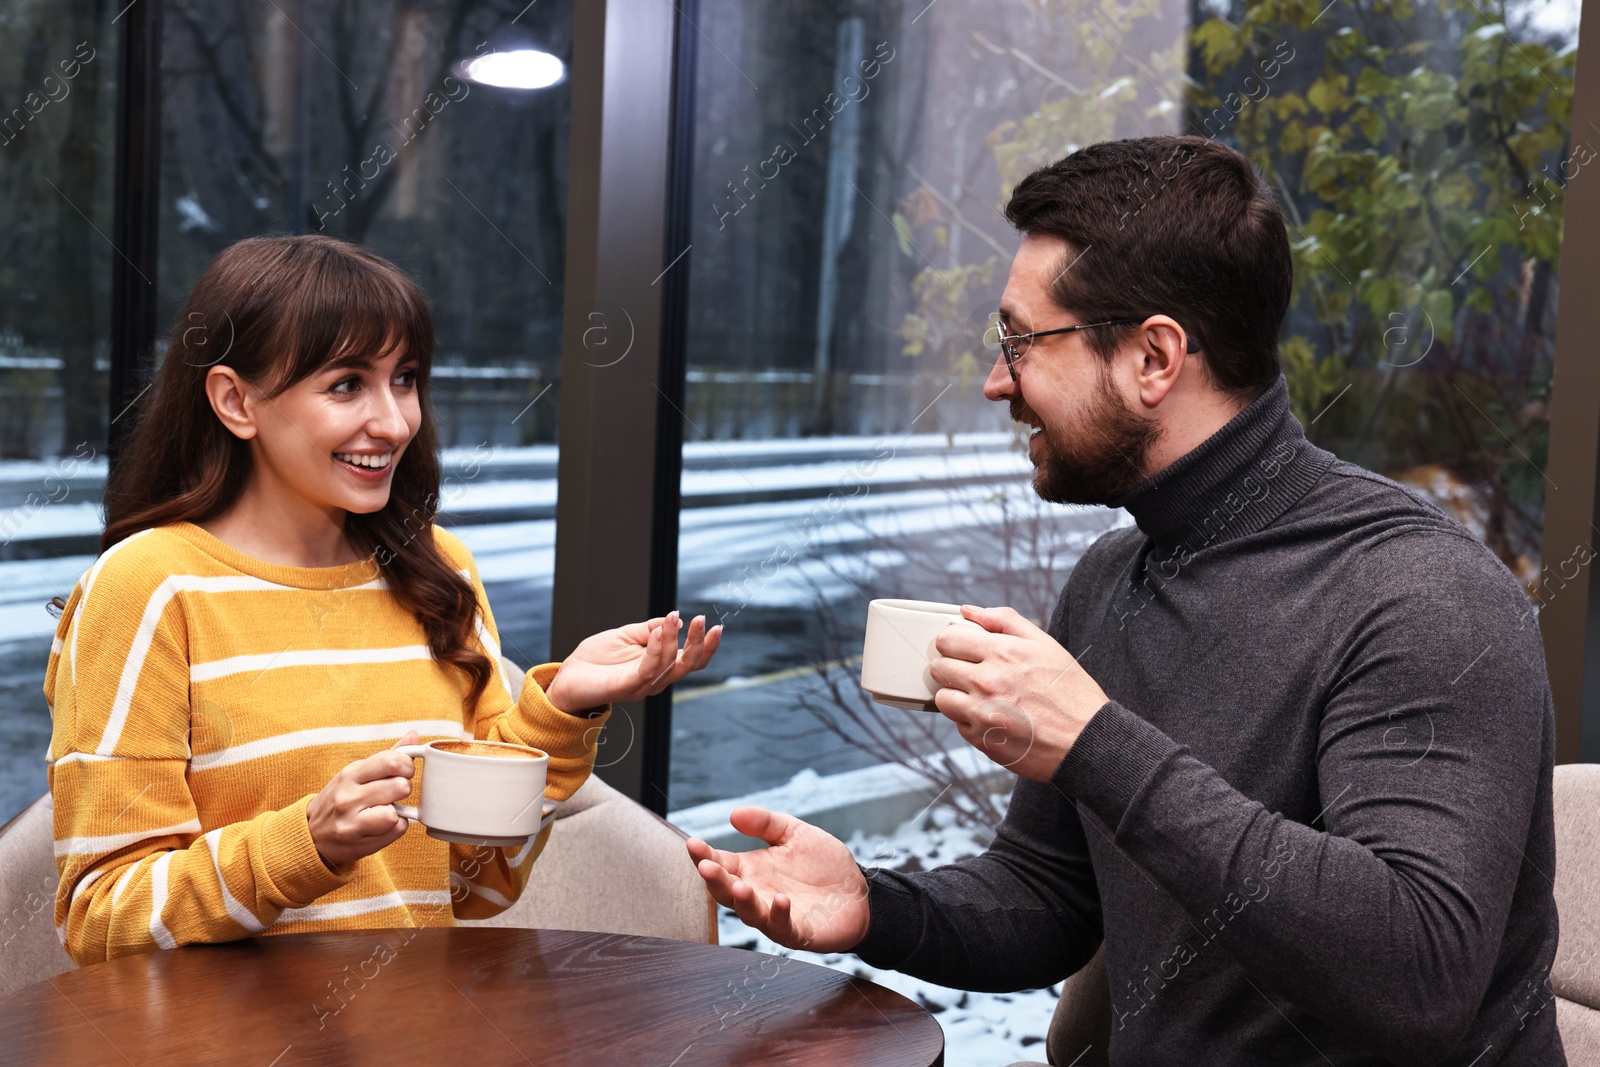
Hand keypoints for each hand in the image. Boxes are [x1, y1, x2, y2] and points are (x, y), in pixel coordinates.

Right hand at [307, 731, 419, 867]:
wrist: (311, 835)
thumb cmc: (339, 799)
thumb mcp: (355, 774)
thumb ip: (386, 757)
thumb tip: (413, 735)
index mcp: (350, 774)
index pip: (391, 761)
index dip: (407, 765)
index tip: (404, 771)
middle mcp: (348, 798)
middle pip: (400, 787)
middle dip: (404, 788)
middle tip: (394, 792)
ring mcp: (351, 823)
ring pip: (396, 813)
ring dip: (399, 811)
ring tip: (386, 809)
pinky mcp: (359, 845)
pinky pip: (396, 831)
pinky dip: (396, 827)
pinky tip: (382, 825)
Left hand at [544, 611, 721, 713]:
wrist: (567, 677)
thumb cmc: (595, 659)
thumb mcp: (627, 635)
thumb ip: (650, 628)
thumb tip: (674, 619)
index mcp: (658, 668)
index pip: (690, 661)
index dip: (706, 647)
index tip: (716, 626)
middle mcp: (655, 680)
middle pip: (687, 666)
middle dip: (698, 643)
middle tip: (701, 620)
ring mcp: (641, 686)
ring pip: (668, 665)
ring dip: (672, 639)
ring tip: (671, 619)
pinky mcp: (624, 687)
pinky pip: (646, 670)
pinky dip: (655, 650)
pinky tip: (656, 632)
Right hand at [687, 808, 869, 952]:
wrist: (860, 891)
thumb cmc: (824, 864)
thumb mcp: (795, 833)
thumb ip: (766, 823)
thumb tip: (733, 814)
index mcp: (752, 870)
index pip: (720, 863)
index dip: (704, 855)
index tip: (692, 843)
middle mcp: (758, 894)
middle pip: (726, 891)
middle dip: (714, 880)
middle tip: (705, 866)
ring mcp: (775, 915)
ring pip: (750, 913)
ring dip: (742, 901)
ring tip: (739, 886)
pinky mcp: (798, 932)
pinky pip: (783, 927)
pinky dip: (779, 915)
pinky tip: (781, 900)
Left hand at [928, 605, 1110, 781]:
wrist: (1086, 741)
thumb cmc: (1070, 692)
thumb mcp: (1045, 644)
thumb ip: (1004, 620)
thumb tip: (969, 611)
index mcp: (1002, 653)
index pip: (948, 639)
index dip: (953, 643)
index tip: (962, 649)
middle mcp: (987, 681)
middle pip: (939, 668)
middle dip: (952, 667)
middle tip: (972, 673)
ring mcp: (982, 713)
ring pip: (942, 698)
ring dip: (956, 696)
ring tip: (981, 697)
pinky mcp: (981, 739)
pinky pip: (958, 724)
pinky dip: (970, 720)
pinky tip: (994, 717)